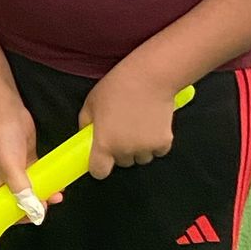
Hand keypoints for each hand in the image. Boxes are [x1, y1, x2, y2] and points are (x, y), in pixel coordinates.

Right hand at [0, 98, 50, 214]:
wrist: (6, 111)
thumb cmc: (2, 138)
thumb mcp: (11, 168)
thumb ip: (23, 192)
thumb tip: (35, 213)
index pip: (6, 211)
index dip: (21, 217)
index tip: (37, 216)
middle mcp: (4, 182)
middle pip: (21, 202)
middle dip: (37, 206)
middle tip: (50, 203)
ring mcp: (17, 172)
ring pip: (33, 191)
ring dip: (45, 195)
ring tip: (58, 195)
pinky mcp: (28, 162)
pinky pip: (40, 178)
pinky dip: (49, 182)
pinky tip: (59, 183)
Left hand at [81, 61, 180, 178]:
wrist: (149, 78)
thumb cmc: (117, 86)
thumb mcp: (91, 103)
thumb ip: (86, 123)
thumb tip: (87, 136)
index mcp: (104, 143)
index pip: (99, 172)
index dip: (99, 166)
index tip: (101, 158)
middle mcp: (125, 150)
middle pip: (122, 162)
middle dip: (121, 151)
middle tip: (122, 130)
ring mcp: (146, 148)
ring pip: (141, 158)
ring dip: (139, 148)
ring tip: (138, 125)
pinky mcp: (164, 143)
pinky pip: (158, 151)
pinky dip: (156, 143)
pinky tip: (152, 124)